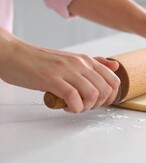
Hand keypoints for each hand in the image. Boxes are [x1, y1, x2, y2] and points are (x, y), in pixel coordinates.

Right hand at [0, 32, 119, 112]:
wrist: (14, 54)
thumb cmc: (42, 61)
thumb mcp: (72, 60)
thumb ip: (94, 64)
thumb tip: (115, 66)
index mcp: (86, 60)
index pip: (113, 80)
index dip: (111, 96)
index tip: (99, 102)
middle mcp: (80, 63)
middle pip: (105, 89)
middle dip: (98, 104)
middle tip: (85, 106)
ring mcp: (66, 71)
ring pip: (92, 94)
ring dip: (86, 107)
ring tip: (74, 107)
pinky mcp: (52, 79)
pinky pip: (74, 98)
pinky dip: (73, 108)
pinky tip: (65, 106)